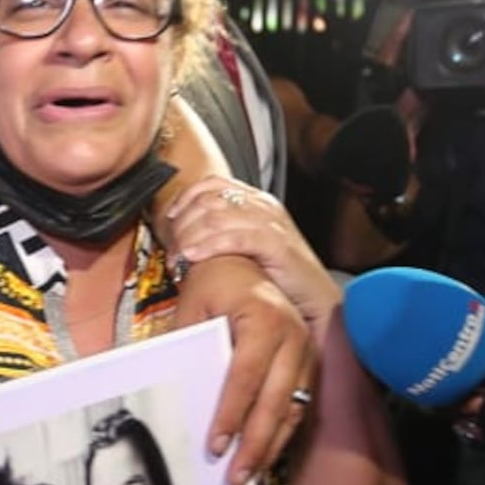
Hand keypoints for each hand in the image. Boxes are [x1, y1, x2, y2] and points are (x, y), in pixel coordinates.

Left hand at [161, 177, 338, 324]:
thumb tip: (184, 236)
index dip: (185, 199)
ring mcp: (271, 223)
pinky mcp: (276, 244)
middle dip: (183, 223)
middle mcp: (263, 206)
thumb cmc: (281, 278)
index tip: (170, 220)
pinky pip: (234, 237)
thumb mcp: (247, 248)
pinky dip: (209, 245)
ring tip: (179, 257)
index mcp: (256, 201)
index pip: (212, 184)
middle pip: (209, 200)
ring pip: (216, 217)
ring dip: (190, 236)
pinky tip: (194, 256)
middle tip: (172, 248)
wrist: (315, 300)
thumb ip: (222, 235)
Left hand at [175, 255, 316, 484]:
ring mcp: (306, 350)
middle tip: (235, 479)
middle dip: (255, 444)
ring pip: (292, 409)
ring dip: (270, 447)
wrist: (243, 263)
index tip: (216, 447)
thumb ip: (187, 348)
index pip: (245, 376)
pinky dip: (282, 434)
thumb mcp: (192, 307)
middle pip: (276, 401)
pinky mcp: (309, 364)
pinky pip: (299, 406)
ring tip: (248, 477)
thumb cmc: (214, 285)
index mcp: (264, 317)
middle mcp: (294, 334)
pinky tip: (264, 456)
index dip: (231, 414)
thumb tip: (170, 395)